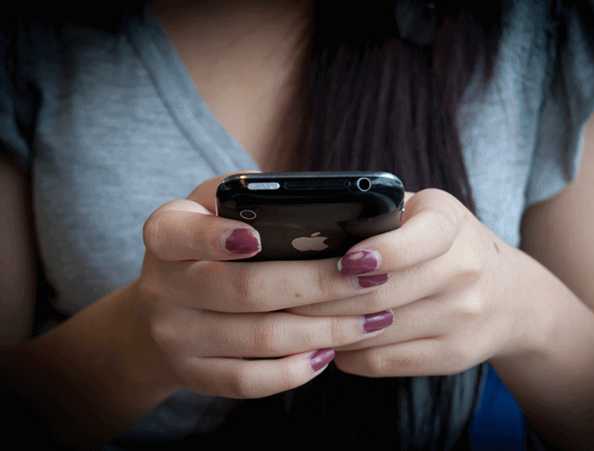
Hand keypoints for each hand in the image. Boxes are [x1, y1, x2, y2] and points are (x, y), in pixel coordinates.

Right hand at [130, 173, 396, 398]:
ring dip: (325, 329)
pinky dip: (296, 370)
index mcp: (167, 235)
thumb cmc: (206, 246)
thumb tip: (327, 211)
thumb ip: (249, 201)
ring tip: (371, 317)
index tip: (259, 239)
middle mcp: (163, 287)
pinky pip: (250, 380)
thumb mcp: (212, 210)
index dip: (217, 238)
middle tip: (370, 277)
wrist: (160, 310)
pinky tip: (329, 352)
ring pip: (260, 338)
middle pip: (247, 290)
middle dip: (318, 284)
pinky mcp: (193, 374)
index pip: (182, 234)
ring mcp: (176, 337)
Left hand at [288, 188, 538, 376]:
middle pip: (382, 292)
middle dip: (324, 297)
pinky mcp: (452, 355)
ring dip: (328, 328)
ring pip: (377, 330)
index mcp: (450, 223)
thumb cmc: (449, 245)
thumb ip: (381, 215)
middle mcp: (463, 270)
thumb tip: (309, 232)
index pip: (417, 239)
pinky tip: (331, 342)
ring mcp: (461, 317)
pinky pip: (385, 360)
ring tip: (293, 320)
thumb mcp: (427, 215)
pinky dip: (348, 354)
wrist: (510, 296)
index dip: (379, 252)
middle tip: (283, 297)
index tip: (343, 260)